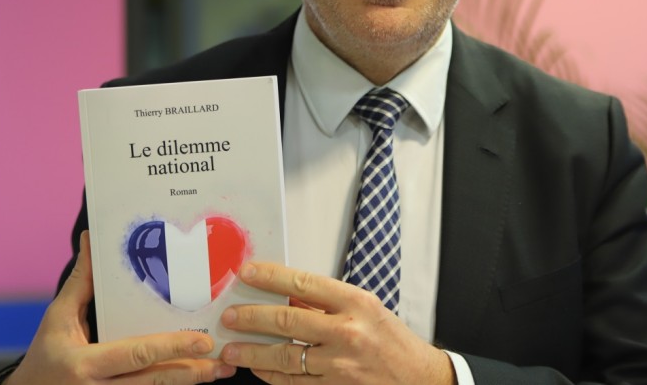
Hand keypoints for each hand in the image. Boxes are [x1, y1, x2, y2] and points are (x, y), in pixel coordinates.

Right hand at [6, 231, 236, 384]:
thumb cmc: (44, 355)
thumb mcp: (58, 317)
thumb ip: (82, 281)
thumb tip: (93, 239)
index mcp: (87, 363)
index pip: (138, 354)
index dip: (172, 348)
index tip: (203, 341)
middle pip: (155, 381)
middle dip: (193, 372)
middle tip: (224, 360)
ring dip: (191, 382)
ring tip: (222, 369)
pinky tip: (199, 378)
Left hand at [218, 262, 455, 383]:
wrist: (418, 378)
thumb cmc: (391, 339)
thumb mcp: (366, 307)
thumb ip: (328, 302)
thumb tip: (288, 295)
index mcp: (356, 302)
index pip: (304, 284)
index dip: (271, 277)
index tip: (247, 273)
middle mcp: (347, 331)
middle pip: (287, 321)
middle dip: (251, 317)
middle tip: (229, 315)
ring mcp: (339, 363)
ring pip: (284, 356)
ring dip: (252, 352)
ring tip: (231, 349)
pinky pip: (293, 382)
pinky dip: (270, 376)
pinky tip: (256, 369)